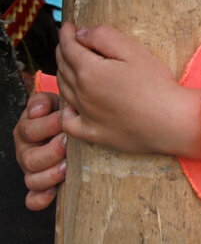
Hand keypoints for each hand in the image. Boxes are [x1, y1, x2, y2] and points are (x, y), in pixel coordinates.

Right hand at [13, 92, 65, 209]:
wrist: (73, 126)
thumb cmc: (64, 114)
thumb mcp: (55, 102)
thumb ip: (44, 101)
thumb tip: (38, 109)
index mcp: (28, 129)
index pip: (30, 130)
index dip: (47, 126)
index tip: (64, 121)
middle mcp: (26, 150)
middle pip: (30, 158)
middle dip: (51, 151)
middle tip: (68, 144)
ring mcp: (32, 170)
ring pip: (32, 179)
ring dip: (49, 175)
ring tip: (66, 167)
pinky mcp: (40, 185)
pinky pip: (33, 198)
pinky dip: (41, 198)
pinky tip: (53, 192)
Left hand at [57, 22, 200, 162]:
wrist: (169, 121)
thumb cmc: (155, 84)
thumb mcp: (133, 51)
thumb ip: (104, 37)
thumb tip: (81, 34)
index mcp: (89, 71)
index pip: (69, 47)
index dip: (66, 34)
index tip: (69, 26)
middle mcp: (80, 93)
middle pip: (63, 67)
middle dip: (63, 51)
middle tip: (69, 42)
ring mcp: (84, 115)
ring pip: (64, 90)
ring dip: (64, 74)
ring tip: (70, 65)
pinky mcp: (92, 133)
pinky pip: (68, 121)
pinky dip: (65, 110)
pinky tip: (73, 104)